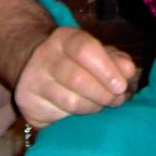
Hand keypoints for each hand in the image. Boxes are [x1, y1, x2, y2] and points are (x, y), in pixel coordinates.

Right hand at [14, 26, 138, 128]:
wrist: (35, 69)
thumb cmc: (75, 62)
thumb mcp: (97, 54)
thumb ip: (116, 60)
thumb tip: (128, 70)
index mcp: (63, 38)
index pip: (84, 49)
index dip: (106, 69)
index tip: (121, 85)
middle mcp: (44, 55)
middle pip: (77, 78)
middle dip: (103, 93)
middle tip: (116, 99)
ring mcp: (32, 79)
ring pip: (70, 101)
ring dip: (93, 107)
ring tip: (102, 104)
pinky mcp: (27, 103)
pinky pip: (59, 116)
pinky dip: (76, 117)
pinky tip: (82, 111)